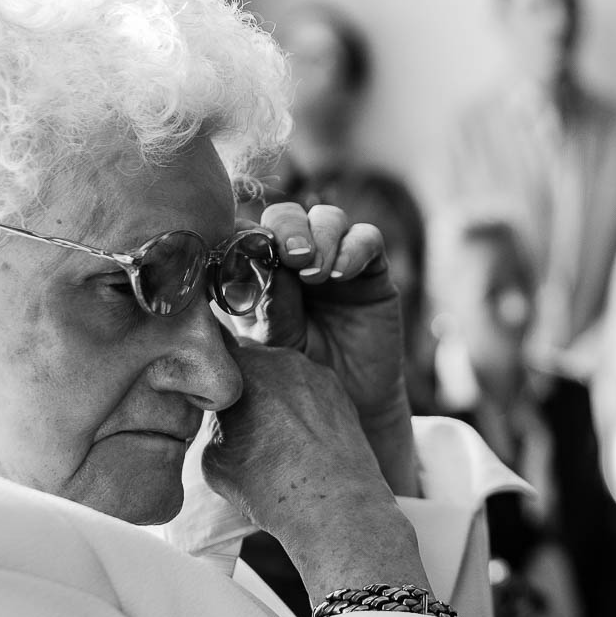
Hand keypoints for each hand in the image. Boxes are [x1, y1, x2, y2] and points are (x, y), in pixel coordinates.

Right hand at [200, 344, 427, 601]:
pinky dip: (301, 403)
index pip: (214, 353)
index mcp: (243, 368)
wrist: (334, 507)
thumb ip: (211, 426)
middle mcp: (281, 358)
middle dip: (242, 381)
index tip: (207, 400)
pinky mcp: (339, 390)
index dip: (209, 376)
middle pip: (250, 358)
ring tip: (273, 431)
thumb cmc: (270, 488)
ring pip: (282, 371)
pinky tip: (301, 435)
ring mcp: (315, 371)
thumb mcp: (213, 460)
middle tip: (238, 417)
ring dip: (273, 390)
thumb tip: (221, 420)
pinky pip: (309, 386)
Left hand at [232, 203, 404, 414]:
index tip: (244, 248)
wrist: (351, 401)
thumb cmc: (301, 373)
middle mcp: (297, 258)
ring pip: (327, 217)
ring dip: (320, 237)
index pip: (249, 230)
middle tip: (291, 257)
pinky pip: (367, 238)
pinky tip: (340, 275)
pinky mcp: (371, 269)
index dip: (246, 231)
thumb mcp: (273, 341)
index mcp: (262, 269)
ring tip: (315, 274)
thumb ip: (266, 301)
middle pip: (287, 215)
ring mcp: (335, 258)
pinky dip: (353, 249)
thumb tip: (254, 258)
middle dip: (286, 229)